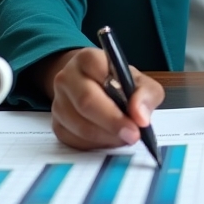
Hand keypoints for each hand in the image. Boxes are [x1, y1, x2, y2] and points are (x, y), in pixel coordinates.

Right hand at [43, 48, 164, 150]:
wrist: (94, 87)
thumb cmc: (119, 83)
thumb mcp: (139, 81)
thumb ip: (146, 93)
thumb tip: (140, 117)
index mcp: (87, 59)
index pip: (99, 76)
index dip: (119, 101)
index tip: (137, 122)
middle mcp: (67, 77)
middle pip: (86, 102)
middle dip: (113, 123)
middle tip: (133, 136)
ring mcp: (58, 102)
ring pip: (80, 126)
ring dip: (107, 137)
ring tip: (124, 136)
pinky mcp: (57, 124)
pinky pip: (75, 141)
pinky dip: (96, 145)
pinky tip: (109, 139)